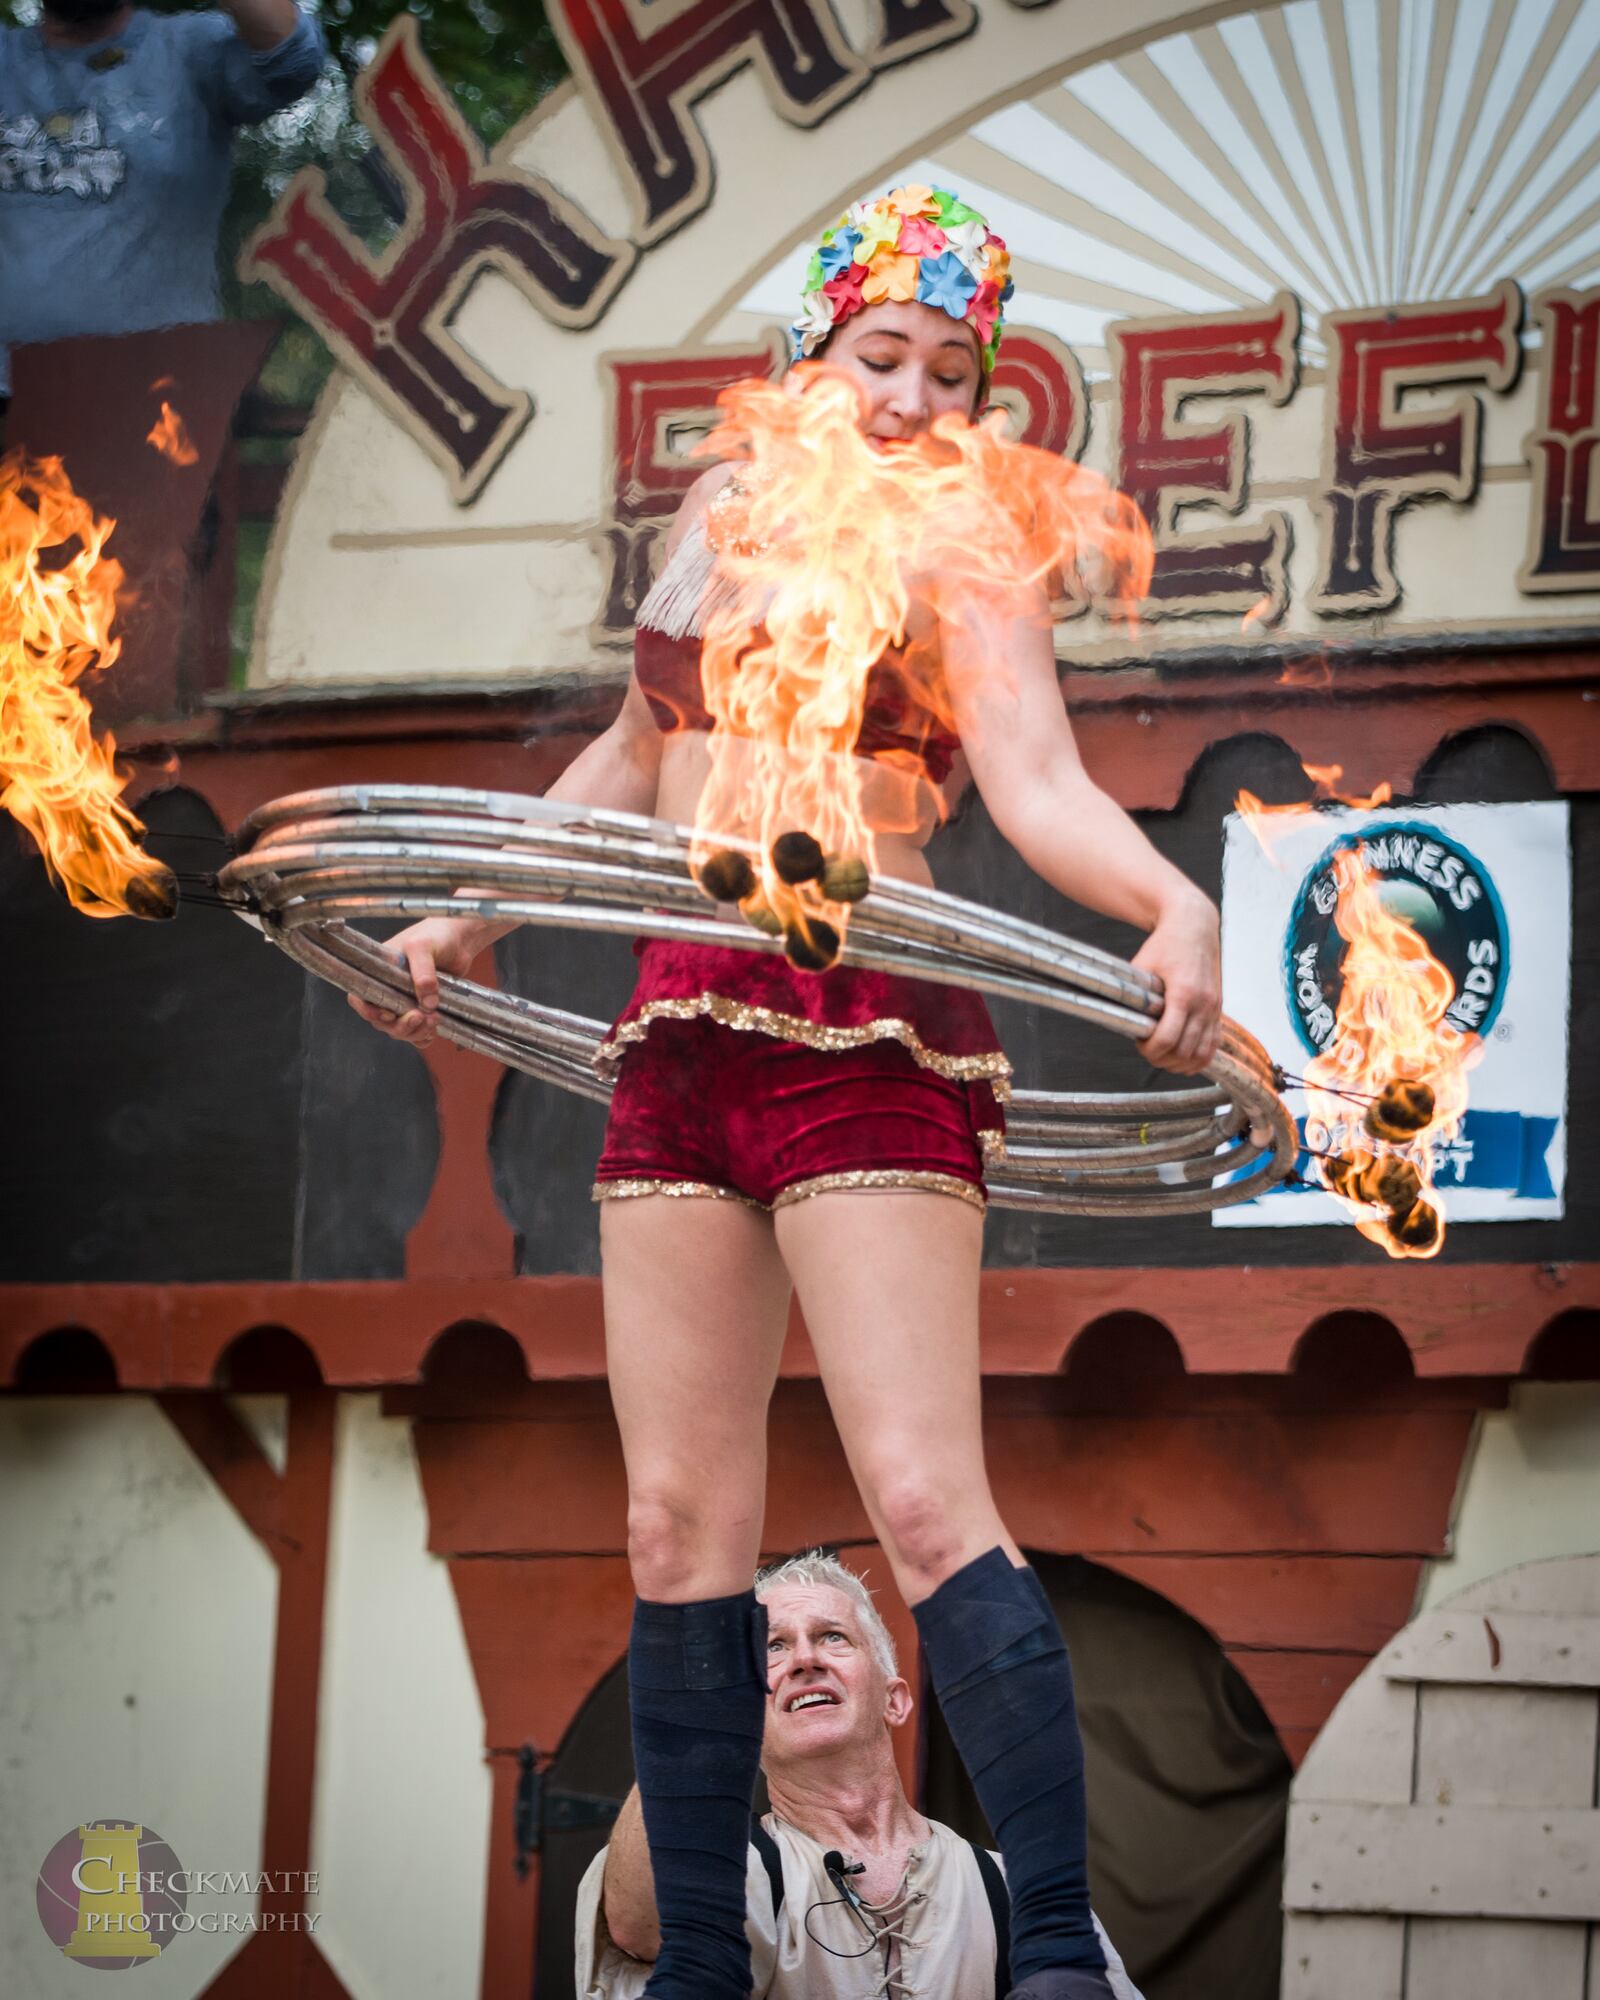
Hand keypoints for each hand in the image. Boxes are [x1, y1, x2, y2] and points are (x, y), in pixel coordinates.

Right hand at [346, 916, 486, 1048]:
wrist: (459, 940)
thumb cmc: (435, 935)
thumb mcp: (423, 946)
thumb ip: (422, 971)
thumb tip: (426, 1003)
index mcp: (377, 973)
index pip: (360, 998)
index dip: (369, 1012)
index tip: (389, 1014)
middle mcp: (387, 989)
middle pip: (381, 1021)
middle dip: (399, 1026)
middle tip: (420, 1017)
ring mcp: (405, 1002)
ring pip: (398, 1030)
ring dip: (414, 1032)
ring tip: (433, 1021)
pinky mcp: (422, 1010)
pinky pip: (416, 1034)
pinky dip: (423, 1037)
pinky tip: (434, 1030)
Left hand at [1130, 889, 1220, 1074]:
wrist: (1193, 926)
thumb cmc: (1165, 943)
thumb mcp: (1142, 966)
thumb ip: (1134, 994)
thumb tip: (1119, 1019)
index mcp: (1184, 993)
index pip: (1168, 1039)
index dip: (1150, 1050)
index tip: (1140, 1044)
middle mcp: (1203, 1003)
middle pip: (1184, 1052)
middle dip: (1162, 1058)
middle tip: (1148, 1050)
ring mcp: (1214, 1008)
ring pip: (1202, 1054)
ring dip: (1181, 1063)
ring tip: (1163, 1056)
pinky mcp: (1218, 1010)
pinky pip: (1214, 1045)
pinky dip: (1199, 1058)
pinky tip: (1183, 1058)